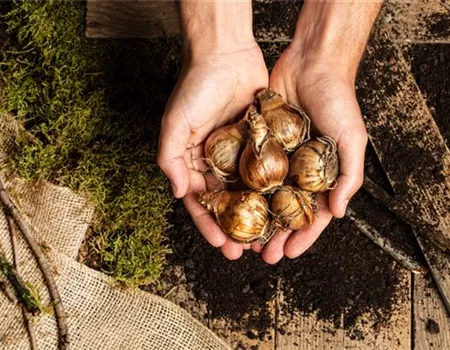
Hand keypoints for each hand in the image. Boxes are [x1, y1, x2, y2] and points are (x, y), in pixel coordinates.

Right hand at [158, 45, 268, 259]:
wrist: (225, 52)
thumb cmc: (196, 86)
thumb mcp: (174, 123)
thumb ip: (171, 159)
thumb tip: (180, 193)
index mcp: (193, 160)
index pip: (200, 202)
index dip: (209, 226)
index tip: (222, 246)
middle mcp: (215, 160)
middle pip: (226, 202)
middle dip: (236, 227)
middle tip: (248, 251)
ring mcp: (238, 151)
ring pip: (248, 190)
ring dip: (256, 214)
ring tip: (268, 236)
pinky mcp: (258, 140)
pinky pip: (265, 168)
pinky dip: (271, 188)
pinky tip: (281, 205)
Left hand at [253, 46, 367, 263]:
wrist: (312, 63)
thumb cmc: (339, 100)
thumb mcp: (353, 139)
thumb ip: (348, 176)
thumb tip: (338, 214)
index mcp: (322, 175)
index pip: (312, 214)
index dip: (301, 236)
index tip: (289, 254)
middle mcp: (297, 171)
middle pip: (283, 211)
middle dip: (273, 235)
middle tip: (261, 255)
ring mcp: (277, 159)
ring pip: (262, 196)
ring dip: (253, 219)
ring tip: (241, 238)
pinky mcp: (259, 143)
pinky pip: (247, 169)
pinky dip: (240, 188)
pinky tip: (230, 204)